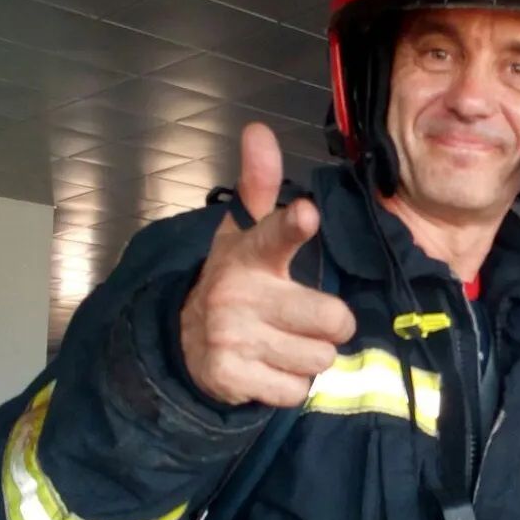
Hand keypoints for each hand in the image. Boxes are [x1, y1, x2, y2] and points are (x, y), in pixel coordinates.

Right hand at [180, 123, 356, 406]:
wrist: (185, 342)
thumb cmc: (237, 280)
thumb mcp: (244, 234)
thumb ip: (259, 186)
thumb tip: (259, 130)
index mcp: (248, 255)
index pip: (274, 235)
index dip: (292, 226)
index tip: (307, 214)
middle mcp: (239, 294)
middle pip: (333, 320)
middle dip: (329, 326)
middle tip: (305, 319)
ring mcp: (233, 338)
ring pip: (320, 359)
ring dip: (309, 356)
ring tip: (282, 342)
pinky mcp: (231, 377)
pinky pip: (296, 390)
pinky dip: (289, 385)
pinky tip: (267, 367)